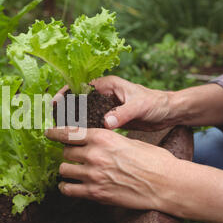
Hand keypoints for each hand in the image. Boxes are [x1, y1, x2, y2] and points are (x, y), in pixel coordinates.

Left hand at [45, 126, 178, 210]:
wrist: (166, 184)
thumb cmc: (153, 160)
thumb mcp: (128, 141)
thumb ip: (106, 141)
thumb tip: (93, 142)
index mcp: (103, 137)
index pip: (69, 133)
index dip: (55, 133)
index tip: (48, 133)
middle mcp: (94, 154)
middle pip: (65, 151)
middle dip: (68, 153)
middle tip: (74, 156)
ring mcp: (93, 175)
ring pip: (63, 169)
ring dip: (67, 170)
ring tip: (74, 171)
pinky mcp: (95, 193)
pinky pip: (68, 189)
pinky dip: (66, 187)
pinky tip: (69, 186)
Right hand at [53, 76, 173, 130]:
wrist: (169, 113)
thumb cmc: (156, 103)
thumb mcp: (139, 106)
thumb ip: (122, 114)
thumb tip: (106, 123)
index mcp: (108, 85)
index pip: (81, 86)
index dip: (66, 93)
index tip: (55, 103)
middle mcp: (104, 95)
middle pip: (78, 100)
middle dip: (65, 108)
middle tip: (53, 120)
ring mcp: (106, 107)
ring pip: (84, 112)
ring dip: (73, 120)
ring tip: (60, 130)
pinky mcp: (110, 118)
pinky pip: (92, 122)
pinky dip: (84, 128)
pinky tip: (76, 137)